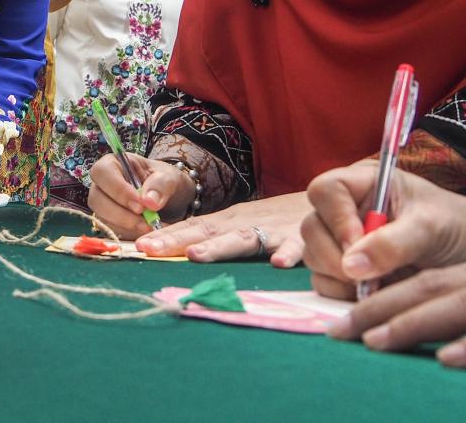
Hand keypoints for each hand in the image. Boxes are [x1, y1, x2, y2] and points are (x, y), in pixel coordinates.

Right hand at [86, 153, 193, 239]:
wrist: (170, 199)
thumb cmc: (164, 181)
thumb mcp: (168, 177)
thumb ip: (160, 185)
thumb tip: (149, 201)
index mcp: (113, 163)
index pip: (102, 172)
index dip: (118, 189)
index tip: (140, 204)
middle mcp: (102, 184)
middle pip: (97, 199)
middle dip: (121, 213)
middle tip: (145, 220)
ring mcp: (103, 205)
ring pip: (102, 218)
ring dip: (126, 226)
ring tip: (150, 226)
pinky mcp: (109, 222)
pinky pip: (112, 232)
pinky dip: (130, 234)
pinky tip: (148, 231)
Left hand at [136, 193, 312, 265]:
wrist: (327, 200)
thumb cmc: (279, 220)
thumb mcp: (244, 226)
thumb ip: (218, 239)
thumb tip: (181, 253)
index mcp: (228, 221)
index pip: (190, 228)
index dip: (164, 237)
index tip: (138, 247)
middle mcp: (243, 223)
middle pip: (205, 232)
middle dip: (175, 241)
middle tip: (149, 249)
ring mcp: (269, 229)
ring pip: (242, 239)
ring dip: (218, 247)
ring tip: (195, 255)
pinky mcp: (299, 237)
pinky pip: (295, 247)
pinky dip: (288, 254)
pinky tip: (278, 265)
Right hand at [301, 162, 465, 299]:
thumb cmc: (457, 227)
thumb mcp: (431, 229)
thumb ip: (392, 244)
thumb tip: (351, 266)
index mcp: (363, 185)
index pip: (325, 190)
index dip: (335, 217)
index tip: (358, 242)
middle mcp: (346, 210)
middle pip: (312, 227)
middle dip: (335, 256)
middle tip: (367, 277)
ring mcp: (341, 242)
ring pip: (314, 258)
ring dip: (340, 278)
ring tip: (380, 284)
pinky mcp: (345, 271)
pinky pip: (324, 284)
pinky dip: (342, 294)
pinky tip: (374, 295)